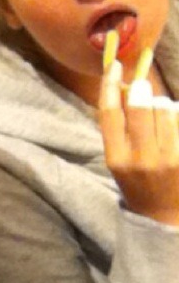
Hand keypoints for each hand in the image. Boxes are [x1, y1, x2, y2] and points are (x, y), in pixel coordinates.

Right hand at [99, 58, 178, 225]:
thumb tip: (126, 88)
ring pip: (167, 109)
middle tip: (142, 88)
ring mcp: (170, 159)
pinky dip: (178, 115)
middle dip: (143, 91)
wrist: (163, 217)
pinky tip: (174, 123)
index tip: (115, 66)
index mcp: (117, 158)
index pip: (110, 114)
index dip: (111, 85)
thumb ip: (120, 129)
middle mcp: (142, 159)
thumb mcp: (118, 160)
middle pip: (142, 107)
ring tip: (163, 116)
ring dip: (164, 105)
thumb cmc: (137, 182)